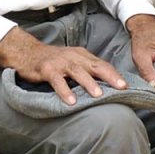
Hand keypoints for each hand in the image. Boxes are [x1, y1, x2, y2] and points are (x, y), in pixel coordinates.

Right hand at [0, 26, 126, 104]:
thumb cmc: (53, 60)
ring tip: (99, 95)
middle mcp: (72, 56)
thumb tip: (107, 86)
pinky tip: (71, 101)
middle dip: (109, 76)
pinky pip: (57, 80)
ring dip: (89, 83)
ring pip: (77, 71)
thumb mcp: (72, 61)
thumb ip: (87, 70)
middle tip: (121, 87)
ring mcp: (59, 62)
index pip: (101, 63)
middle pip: (94, 65)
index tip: (128, 85)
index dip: (115, 74)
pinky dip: (65, 90)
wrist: (27, 52)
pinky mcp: (47, 69)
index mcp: (81, 55)